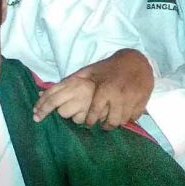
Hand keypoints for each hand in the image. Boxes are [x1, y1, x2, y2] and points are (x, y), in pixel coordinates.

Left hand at [33, 75, 96, 124]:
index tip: (35, 114)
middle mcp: (78, 92)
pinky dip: (84, 118)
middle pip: (60, 110)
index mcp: (71, 82)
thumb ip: (58, 87)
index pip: (50, 95)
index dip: (41, 106)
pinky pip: (84, 121)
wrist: (120, 75)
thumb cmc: (94, 78)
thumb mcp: (75, 78)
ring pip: (71, 117)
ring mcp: (88, 103)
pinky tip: (88, 112)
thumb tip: (39, 94)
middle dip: (58, 112)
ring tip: (80, 108)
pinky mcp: (97, 111)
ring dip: (73, 115)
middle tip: (62, 110)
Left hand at [35, 49, 153, 127]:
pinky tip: (120, 117)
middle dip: (101, 124)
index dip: (88, 120)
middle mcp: (118, 96)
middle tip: (96, 124)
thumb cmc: (108, 67)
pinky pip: (131, 118)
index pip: (94, 113)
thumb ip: (67, 84)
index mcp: (104, 89)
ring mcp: (132, 101)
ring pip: (120, 122)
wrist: (136, 61)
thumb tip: (43, 94)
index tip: (86, 123)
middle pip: (108, 121)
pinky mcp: (141, 103)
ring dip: (112, 124)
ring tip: (107, 124)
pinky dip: (125, 120)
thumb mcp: (87, 72)